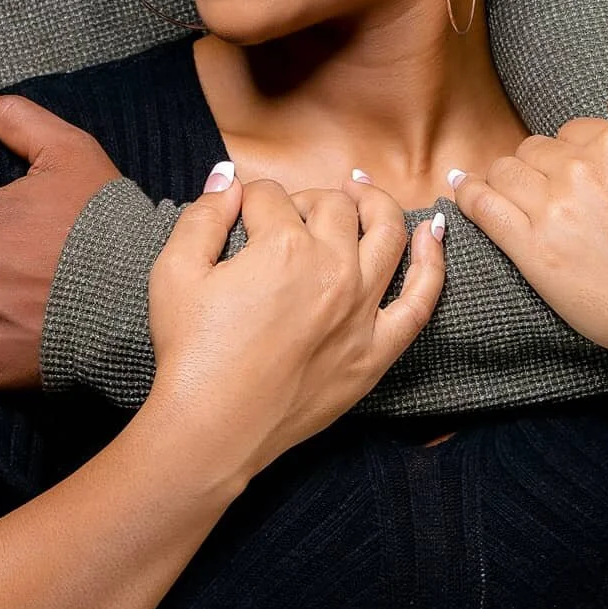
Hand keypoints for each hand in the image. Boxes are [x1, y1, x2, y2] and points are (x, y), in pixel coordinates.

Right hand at [146, 166, 444, 481]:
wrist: (210, 429)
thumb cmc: (190, 352)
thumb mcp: (174, 271)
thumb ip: (204, 214)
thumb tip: (228, 178)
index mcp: (283, 246)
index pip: (270, 197)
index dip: (248, 202)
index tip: (235, 218)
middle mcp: (332, 270)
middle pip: (332, 206)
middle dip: (305, 200)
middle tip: (284, 218)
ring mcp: (361, 311)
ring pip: (387, 234)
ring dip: (374, 204)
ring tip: (360, 194)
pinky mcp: (375, 350)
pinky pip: (421, 299)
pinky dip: (433, 262)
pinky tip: (432, 233)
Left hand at [449, 87, 607, 383]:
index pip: (575, 130)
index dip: (578, 151)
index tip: (584, 176)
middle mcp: (580, 169)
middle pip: (537, 148)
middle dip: (542, 165)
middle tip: (553, 193)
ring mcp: (552, 208)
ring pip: (506, 170)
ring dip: (507, 178)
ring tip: (506, 191)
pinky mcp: (531, 248)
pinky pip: (483, 205)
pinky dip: (469, 193)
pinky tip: (463, 189)